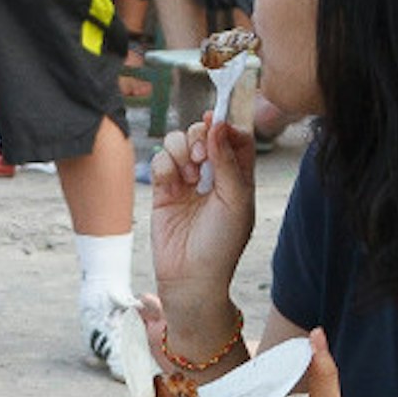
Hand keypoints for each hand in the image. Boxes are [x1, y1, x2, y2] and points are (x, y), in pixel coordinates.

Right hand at [145, 110, 255, 322]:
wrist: (191, 276)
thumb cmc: (222, 244)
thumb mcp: (236, 200)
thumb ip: (227, 161)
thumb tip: (219, 125)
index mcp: (237, 177)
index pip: (235, 138)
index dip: (226, 125)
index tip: (217, 120)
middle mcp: (212, 175)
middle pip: (204, 134)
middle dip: (199, 137)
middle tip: (200, 157)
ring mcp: (186, 181)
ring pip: (179, 143)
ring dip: (181, 150)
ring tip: (188, 175)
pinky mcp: (163, 190)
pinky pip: (160, 161)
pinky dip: (165, 165)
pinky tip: (172, 184)